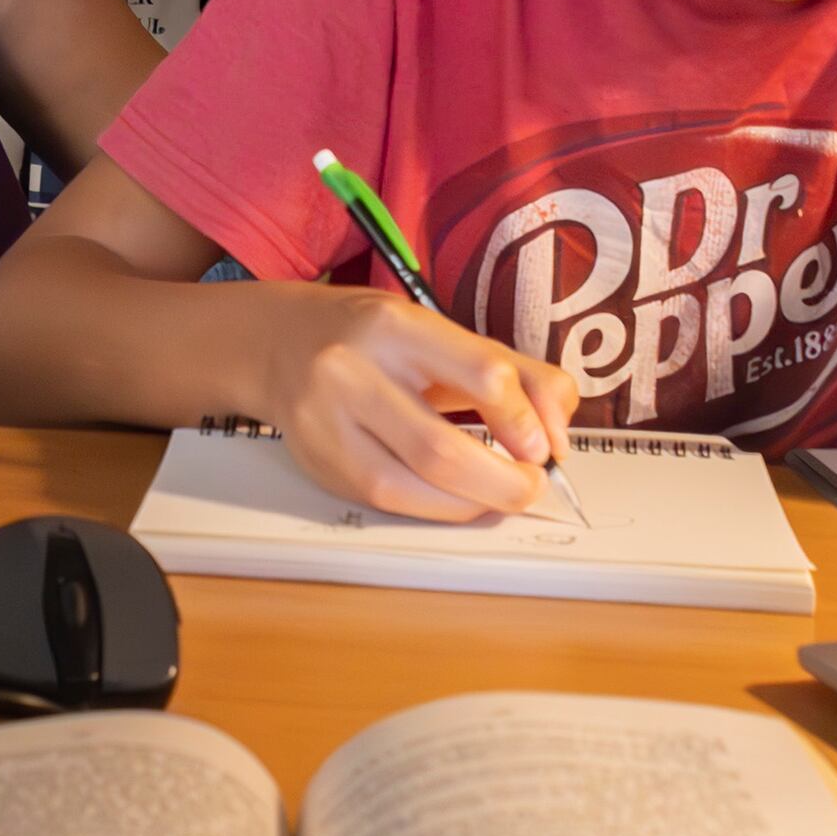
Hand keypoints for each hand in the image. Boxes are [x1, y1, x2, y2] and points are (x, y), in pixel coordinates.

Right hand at [254, 288, 587, 520]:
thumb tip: (558, 428)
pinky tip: (460, 498)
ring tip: (503, 492)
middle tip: (533, 484)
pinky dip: (439, 508)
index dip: (525, 419)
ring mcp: (328, 424)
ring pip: (412, 485)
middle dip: (504, 481)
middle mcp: (352, 372)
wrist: (278, 345)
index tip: (546, 444)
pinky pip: (390, 502)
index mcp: (396, 326)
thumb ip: (513, 371)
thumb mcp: (442, 335)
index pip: (481, 374)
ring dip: (475, 502)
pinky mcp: (321, 466)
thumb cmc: (372, 338)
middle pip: (442, 448)